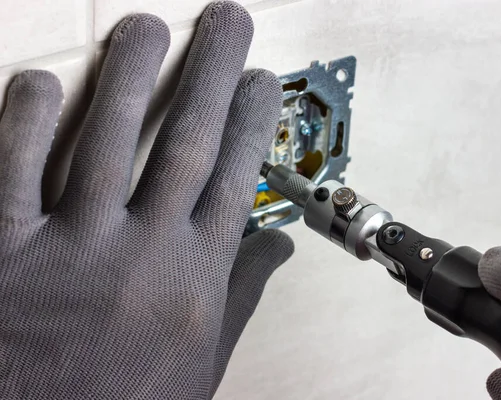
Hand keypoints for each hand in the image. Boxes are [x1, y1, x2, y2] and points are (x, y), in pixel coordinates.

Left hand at [0, 1, 292, 397]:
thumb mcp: (201, 360)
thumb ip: (240, 295)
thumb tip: (276, 249)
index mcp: (193, 279)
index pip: (235, 180)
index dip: (252, 122)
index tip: (263, 80)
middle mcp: (141, 253)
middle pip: (186, 144)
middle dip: (210, 73)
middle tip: (226, 20)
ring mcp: (70, 249)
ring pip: (104, 140)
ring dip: (129, 75)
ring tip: (147, 27)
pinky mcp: (1, 254)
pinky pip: (11, 170)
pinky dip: (26, 119)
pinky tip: (43, 81)